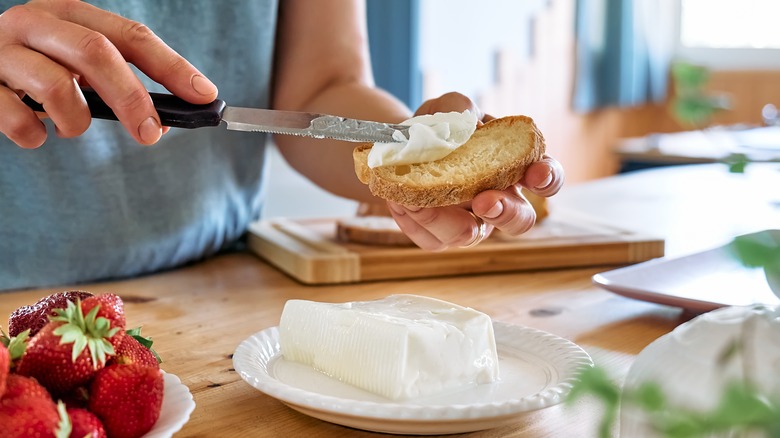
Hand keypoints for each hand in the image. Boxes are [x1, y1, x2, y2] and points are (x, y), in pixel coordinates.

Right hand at [0, 0, 217, 147]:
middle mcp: (35, 23)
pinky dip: (35, 135)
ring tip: (72, 127)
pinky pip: (17, 118)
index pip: (131, 35)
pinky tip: (37, 133)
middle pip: (96, 53)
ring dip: (77, 121)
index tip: (204, 94)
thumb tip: (165, 118)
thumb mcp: (75, 62)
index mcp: (69, 13)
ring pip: (57, 87)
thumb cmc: (35, 66)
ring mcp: (3, 51)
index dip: (171, 66)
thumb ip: (115, 80)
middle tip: (151, 134)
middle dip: (132, 98)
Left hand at [386, 92, 564, 250]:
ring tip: (417, 198)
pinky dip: (415, 220)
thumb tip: (465, 127)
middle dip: (506, 213)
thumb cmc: (437, 127)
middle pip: (520, 221)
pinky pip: (433, 239)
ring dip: (446, 219)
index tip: (535, 174)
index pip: (546, 177)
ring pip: (469, 236)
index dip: (547, 178)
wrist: (400, 147)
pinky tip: (400, 201)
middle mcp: (499, 200)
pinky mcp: (440, 237)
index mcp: (513, 167)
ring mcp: (472, 223)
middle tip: (485, 201)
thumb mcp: (447, 107)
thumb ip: (459, 109)